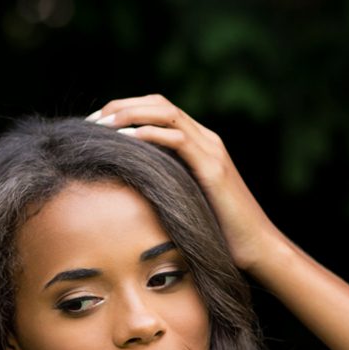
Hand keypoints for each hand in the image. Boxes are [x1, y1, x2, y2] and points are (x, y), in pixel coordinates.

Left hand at [86, 95, 287, 271]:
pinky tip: (124, 139)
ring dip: (130, 114)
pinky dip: (149, 134)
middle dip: (122, 106)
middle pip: (159, 103)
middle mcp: (207, 140)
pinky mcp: (213, 168)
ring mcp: (211, 150)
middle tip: (91, 120)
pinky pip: (178, 139)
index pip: (158, 110)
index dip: (125, 109)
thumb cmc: (217, 230)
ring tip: (102, 125)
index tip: (95, 124)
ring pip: (167, 113)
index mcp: (199, 143)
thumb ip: (163, 184)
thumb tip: (126, 187)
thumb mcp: (182, 200)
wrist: (256, 246)